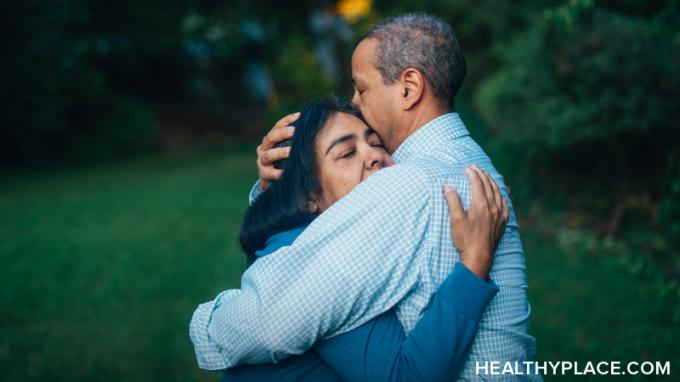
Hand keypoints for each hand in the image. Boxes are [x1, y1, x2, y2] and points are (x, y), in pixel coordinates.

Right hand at [256, 112, 298, 190]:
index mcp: (269, 140)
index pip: (277, 126)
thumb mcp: (287, 149)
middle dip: (282, 133)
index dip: (287, 120)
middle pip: (270, 138)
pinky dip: (278, 173)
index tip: (299, 116)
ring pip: (269, 155)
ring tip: (290, 151)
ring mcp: (262, 162)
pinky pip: (271, 173)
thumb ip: (295, 140)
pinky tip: (286, 172)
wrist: (271, 182)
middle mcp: (263, 149)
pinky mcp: (264, 175)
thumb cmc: (284, 162)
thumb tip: (313, 125)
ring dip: (280, 152)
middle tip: (294, 131)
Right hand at [443, 165, 508, 279]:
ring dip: (492, 182)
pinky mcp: (502, 223)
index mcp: (481, 205)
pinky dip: (502, 196)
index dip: (472, 174)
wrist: (479, 257)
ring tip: (487, 176)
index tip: (467, 168)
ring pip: (498, 193)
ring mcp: (500, 215)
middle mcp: (493, 207)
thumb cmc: (465, 239)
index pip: (477, 184)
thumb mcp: (456, 220)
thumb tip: (448, 187)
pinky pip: (505, 205)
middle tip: (476, 167)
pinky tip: (501, 195)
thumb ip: (453, 202)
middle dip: (482, 175)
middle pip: (489, 186)